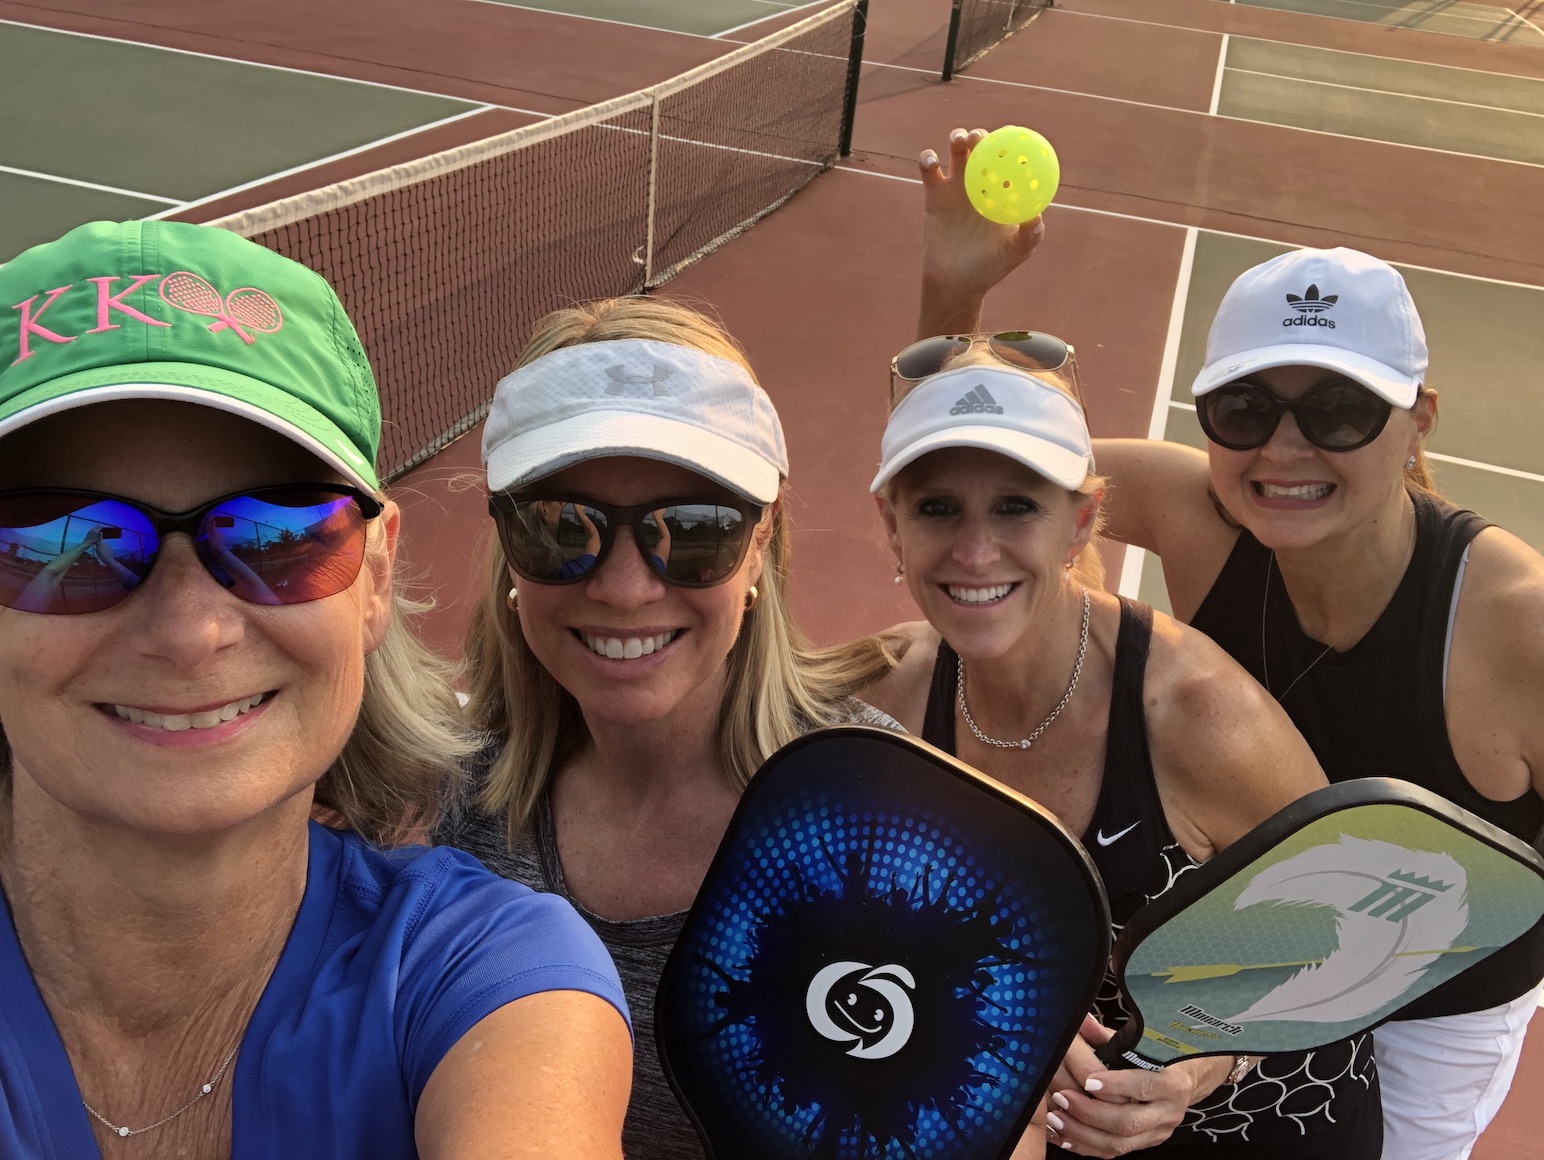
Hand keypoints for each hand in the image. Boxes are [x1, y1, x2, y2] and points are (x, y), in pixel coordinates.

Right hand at [918, 127, 1044, 324]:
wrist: (956, 281)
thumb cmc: (991, 267)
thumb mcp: (1015, 252)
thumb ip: (1030, 234)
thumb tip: (1037, 215)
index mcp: (1002, 189)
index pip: (1007, 159)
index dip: (1010, 142)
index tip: (1012, 133)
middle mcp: (980, 182)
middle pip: (980, 147)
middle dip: (981, 135)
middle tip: (982, 138)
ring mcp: (956, 185)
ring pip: (956, 151)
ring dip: (957, 138)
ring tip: (960, 141)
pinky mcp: (933, 193)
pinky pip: (929, 169)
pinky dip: (929, 159)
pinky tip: (933, 162)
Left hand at [1046, 1039, 1232, 1156]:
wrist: (1186, 1077)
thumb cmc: (1158, 1057)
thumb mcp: (1140, 1042)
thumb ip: (1108, 1036)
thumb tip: (1081, 1021)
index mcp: (1172, 1082)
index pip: (1144, 1086)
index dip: (1115, 1085)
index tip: (1087, 1080)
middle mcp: (1168, 1111)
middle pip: (1128, 1121)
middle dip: (1090, 1112)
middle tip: (1062, 1097)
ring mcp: (1158, 1132)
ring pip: (1119, 1143)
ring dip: (1083, 1133)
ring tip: (1056, 1118)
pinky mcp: (1146, 1144)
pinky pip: (1114, 1153)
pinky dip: (1086, 1146)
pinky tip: (1064, 1136)